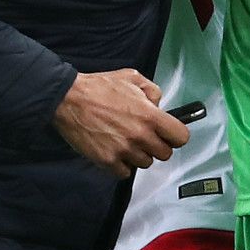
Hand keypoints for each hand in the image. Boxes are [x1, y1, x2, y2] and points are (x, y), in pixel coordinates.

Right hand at [52, 69, 190, 177]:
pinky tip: (114, 150)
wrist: (69, 99)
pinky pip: (125, 172)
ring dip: (138, 154)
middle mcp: (140, 136)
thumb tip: (159, 105)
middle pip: (164, 154)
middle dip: (157, 145)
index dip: (176, 135)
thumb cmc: (99, 87)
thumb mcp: (133, 77)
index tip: (169, 133)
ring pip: (145, 164)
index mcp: (150, 116)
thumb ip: (152, 91)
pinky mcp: (107, 162)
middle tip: (144, 135)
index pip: (181, 137)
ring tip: (125, 140)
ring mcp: (124, 151)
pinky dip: (122, 165)